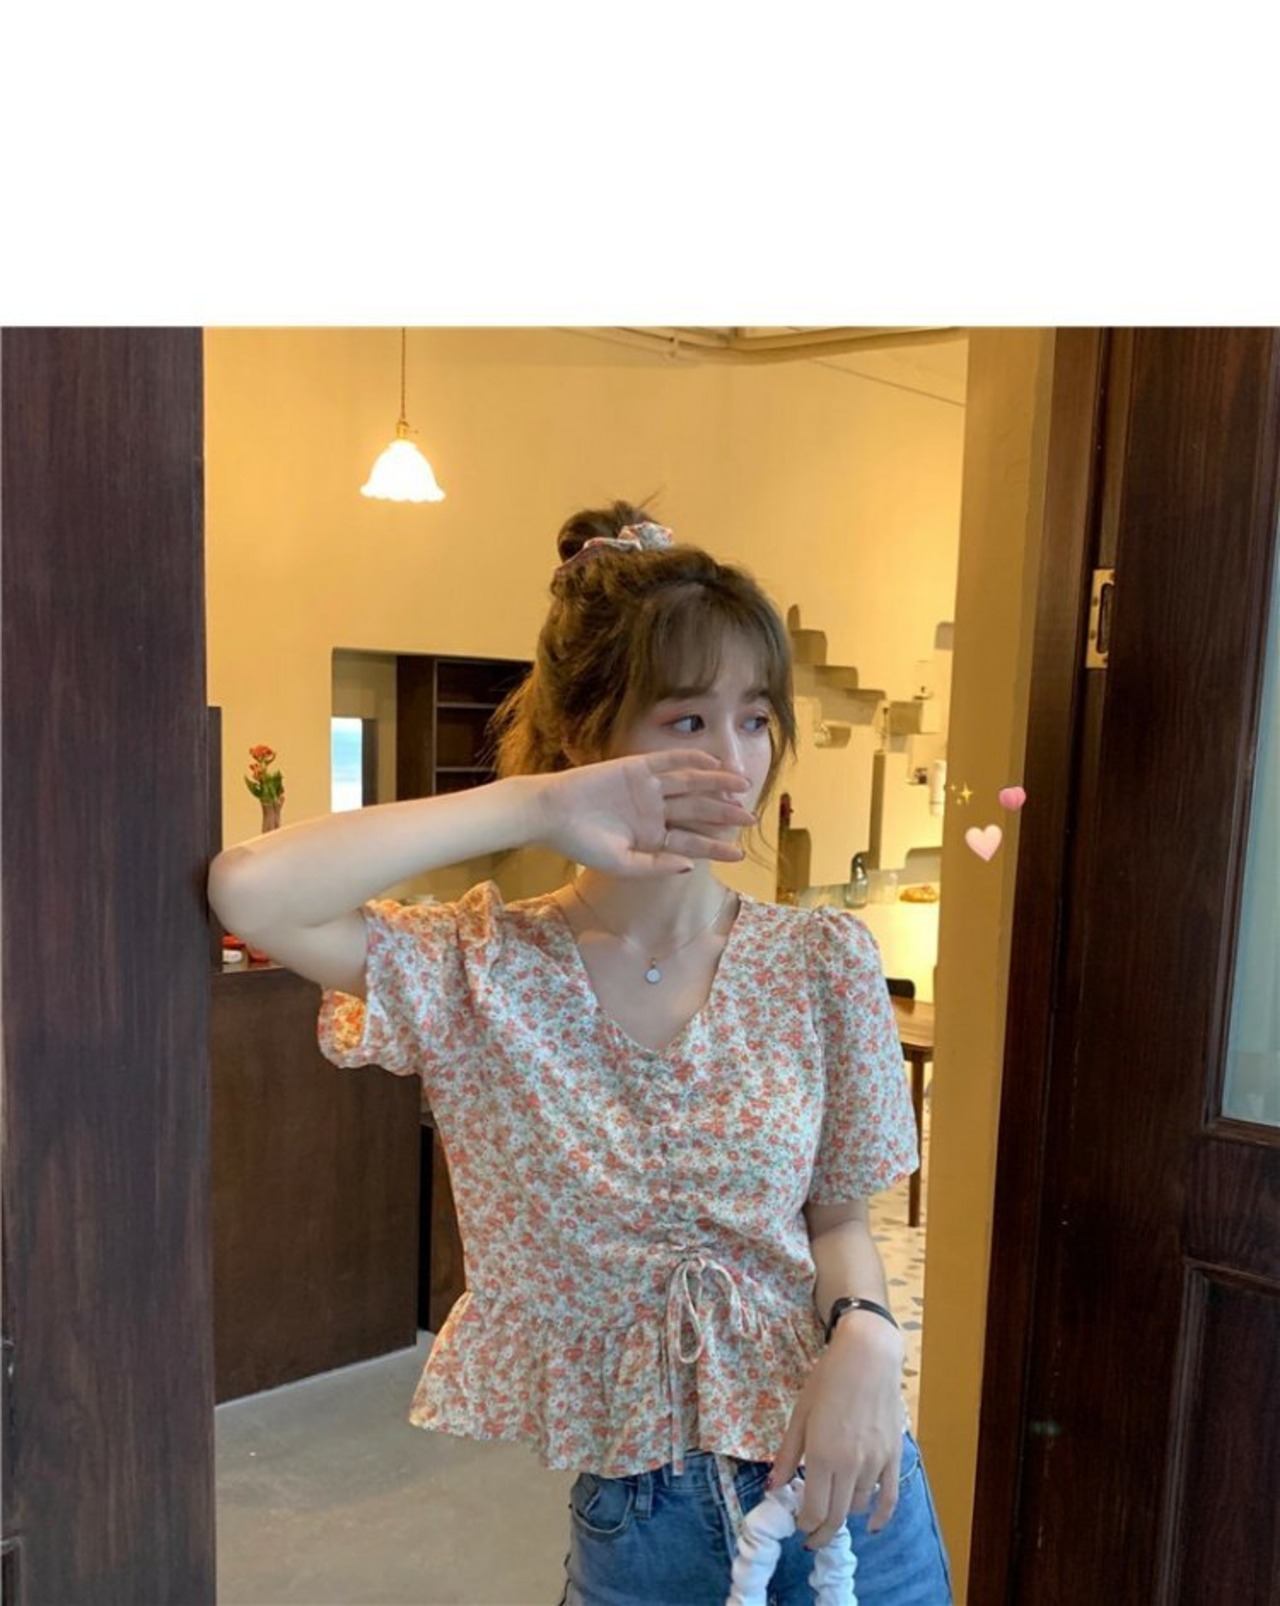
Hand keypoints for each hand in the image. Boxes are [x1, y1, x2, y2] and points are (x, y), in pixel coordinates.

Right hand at [532, 751, 754, 874]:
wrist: (551, 812)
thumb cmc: (581, 843)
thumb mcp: (621, 863)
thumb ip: (655, 866)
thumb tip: (689, 865)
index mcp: (651, 837)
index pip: (691, 842)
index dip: (715, 848)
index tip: (739, 855)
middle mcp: (654, 811)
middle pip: (697, 811)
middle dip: (724, 814)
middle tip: (751, 817)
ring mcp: (647, 788)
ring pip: (690, 784)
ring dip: (716, 785)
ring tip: (743, 786)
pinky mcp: (637, 766)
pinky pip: (670, 761)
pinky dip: (692, 760)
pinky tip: (714, 765)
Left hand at [768, 1315, 905, 1546]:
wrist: (867, 1357)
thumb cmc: (827, 1381)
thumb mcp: (799, 1415)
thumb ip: (788, 1455)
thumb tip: (773, 1488)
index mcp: (823, 1455)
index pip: (814, 1510)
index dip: (804, 1524)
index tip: (797, 1526)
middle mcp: (851, 1465)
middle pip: (836, 1516)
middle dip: (821, 1533)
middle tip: (811, 1538)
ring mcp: (875, 1462)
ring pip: (859, 1505)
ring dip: (844, 1514)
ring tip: (832, 1510)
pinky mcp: (893, 1456)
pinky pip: (889, 1497)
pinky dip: (881, 1517)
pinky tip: (871, 1526)